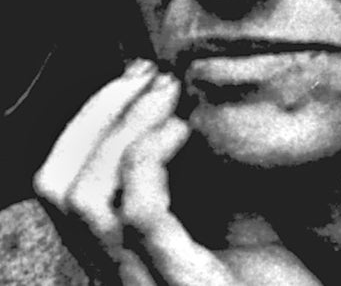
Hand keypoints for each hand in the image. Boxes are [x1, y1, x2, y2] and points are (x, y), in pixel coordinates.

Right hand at [34, 61, 319, 285]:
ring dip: (121, 127)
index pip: (62, 188)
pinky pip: (139, 215)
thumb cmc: (281, 283)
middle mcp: (121, 277)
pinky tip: (184, 132)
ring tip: (166, 95)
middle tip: (145, 75)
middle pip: (58, 189)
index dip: (83, 126)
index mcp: (123, 260)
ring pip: (85, 200)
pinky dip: (150, 158)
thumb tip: (184, 103)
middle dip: (95, 116)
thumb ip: (199, 177)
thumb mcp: (232, 218)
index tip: (132, 80)